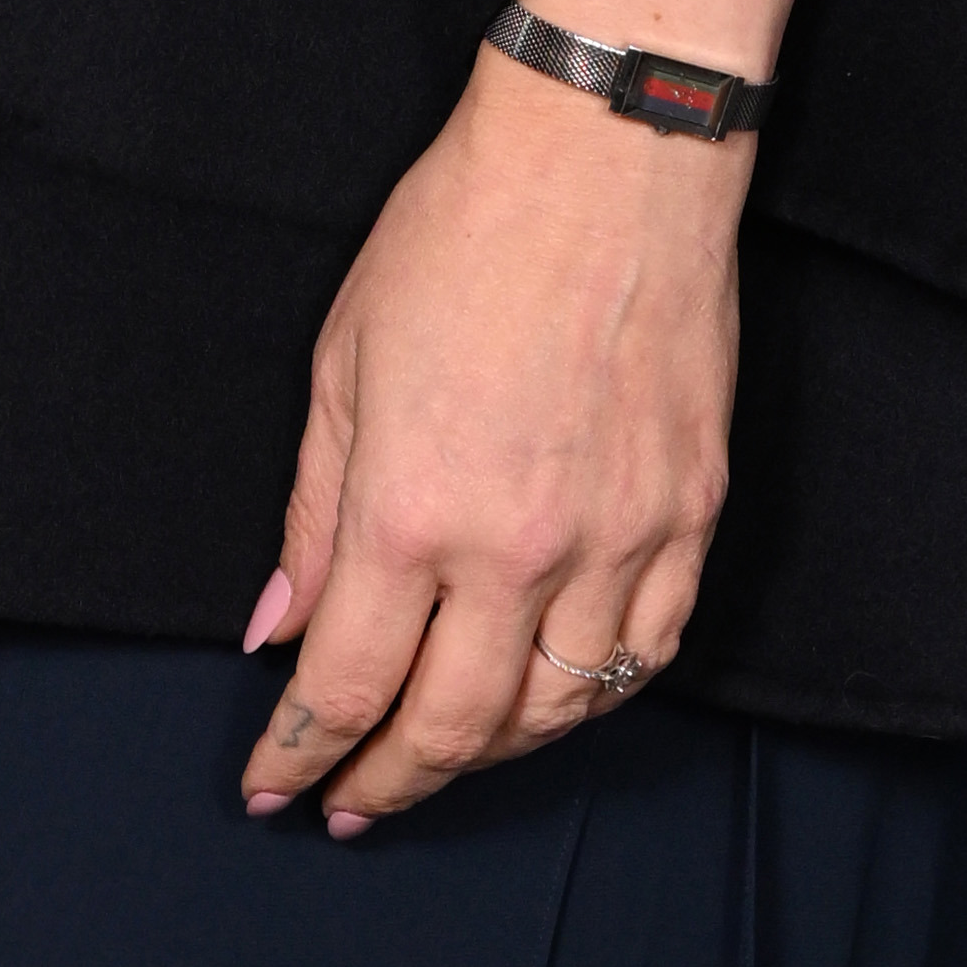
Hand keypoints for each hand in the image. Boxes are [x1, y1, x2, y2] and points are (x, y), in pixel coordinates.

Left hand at [234, 47, 743, 831]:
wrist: (605, 161)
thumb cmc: (457, 236)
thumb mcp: (341, 365)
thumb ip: (315, 514)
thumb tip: (280, 625)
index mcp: (412, 509)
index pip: (346, 682)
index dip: (302, 752)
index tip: (274, 787)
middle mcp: (520, 548)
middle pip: (452, 727)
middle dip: (389, 782)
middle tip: (350, 804)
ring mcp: (622, 539)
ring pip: (558, 708)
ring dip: (488, 755)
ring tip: (438, 760)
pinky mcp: (691, 516)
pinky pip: (649, 652)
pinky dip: (594, 697)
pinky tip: (551, 701)